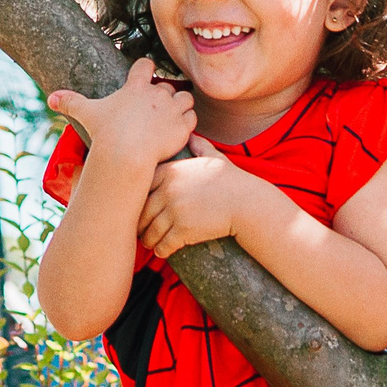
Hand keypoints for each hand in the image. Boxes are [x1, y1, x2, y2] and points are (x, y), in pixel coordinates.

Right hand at [46, 57, 195, 172]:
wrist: (126, 154)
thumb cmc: (106, 133)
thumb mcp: (86, 114)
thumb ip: (70, 102)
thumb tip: (50, 98)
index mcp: (136, 87)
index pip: (145, 65)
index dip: (145, 69)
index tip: (143, 76)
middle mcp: (158, 94)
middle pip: (168, 85)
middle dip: (163, 95)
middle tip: (154, 110)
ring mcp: (172, 109)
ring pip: (185, 98)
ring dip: (180, 105)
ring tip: (170, 117)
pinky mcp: (182, 126)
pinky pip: (192, 118)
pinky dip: (187, 122)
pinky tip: (178, 130)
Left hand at [139, 136, 243, 258]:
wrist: (247, 202)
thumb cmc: (232, 180)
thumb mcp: (214, 157)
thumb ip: (199, 146)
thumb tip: (193, 135)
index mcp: (170, 172)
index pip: (142, 188)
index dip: (138, 201)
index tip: (140, 209)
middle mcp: (168, 190)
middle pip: (142, 211)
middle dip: (140, 224)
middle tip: (140, 231)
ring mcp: (174, 211)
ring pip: (150, 231)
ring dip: (148, 240)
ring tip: (150, 243)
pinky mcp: (183, 230)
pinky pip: (163, 244)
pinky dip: (161, 250)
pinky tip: (162, 251)